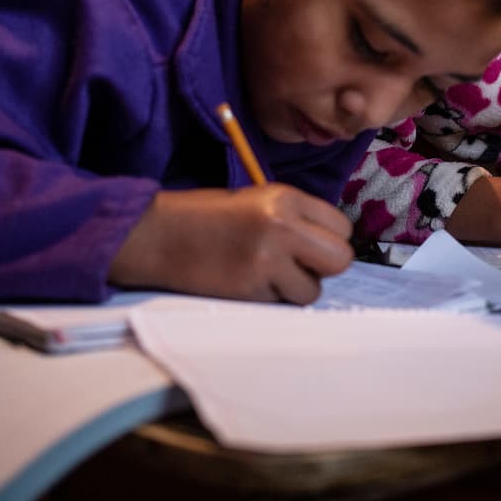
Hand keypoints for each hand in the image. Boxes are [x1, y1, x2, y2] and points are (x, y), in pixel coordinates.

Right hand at [108, 185, 353, 303]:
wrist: (158, 235)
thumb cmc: (207, 216)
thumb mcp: (258, 200)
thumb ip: (297, 217)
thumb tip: (331, 244)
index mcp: (285, 198)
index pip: (342, 226)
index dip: (329, 239)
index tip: (311, 243)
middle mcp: (282, 226)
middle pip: (340, 259)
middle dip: (325, 266)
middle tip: (301, 264)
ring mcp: (267, 260)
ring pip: (313, 289)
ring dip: (296, 287)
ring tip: (268, 273)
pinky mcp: (251, 288)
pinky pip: (283, 302)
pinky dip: (272, 297)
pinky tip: (248, 280)